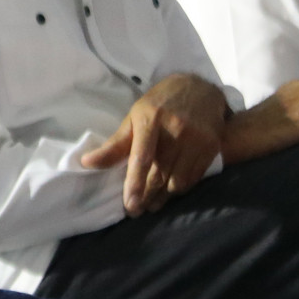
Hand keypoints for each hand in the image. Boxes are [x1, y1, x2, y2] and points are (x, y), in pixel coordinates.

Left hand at [81, 74, 228, 215]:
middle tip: (134, 210)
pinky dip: (180, 189)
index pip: (141, 157)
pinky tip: (169, 192)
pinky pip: (193, 178)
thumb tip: (87, 163)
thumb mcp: (134, 116)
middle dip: (146, 196)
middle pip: (159, 173)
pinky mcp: (211, 147)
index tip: (129, 205)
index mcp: (150, 119)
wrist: (199, 88)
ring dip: (162, 197)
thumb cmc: (160, 103)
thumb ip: (115, 144)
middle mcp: (175, 129)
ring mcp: (196, 138)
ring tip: (151, 204)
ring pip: (177, 181)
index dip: (134, 183)